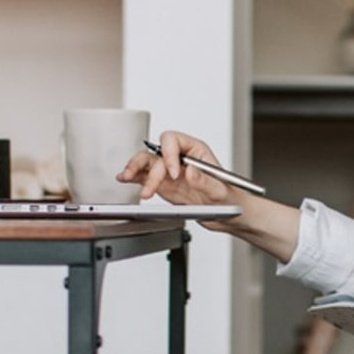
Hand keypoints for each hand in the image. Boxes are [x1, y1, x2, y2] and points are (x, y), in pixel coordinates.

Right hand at [116, 130, 232, 206]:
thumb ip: (205, 181)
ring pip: (146, 162)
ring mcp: (169, 171)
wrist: (226, 213)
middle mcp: (180, 158)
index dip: (169, 155)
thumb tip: (190, 171)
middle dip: (150, 169)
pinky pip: (143, 176)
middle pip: (156, 153)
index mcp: (196, 150)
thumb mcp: (220, 190)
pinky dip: (133, 177)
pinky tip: (125, 179)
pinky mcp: (162, 184)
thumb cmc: (228, 195)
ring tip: (127, 178)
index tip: (174, 174)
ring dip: (135, 169)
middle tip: (151, 188)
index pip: (174, 140)